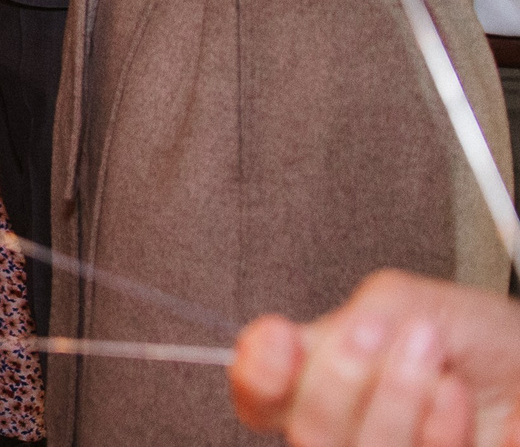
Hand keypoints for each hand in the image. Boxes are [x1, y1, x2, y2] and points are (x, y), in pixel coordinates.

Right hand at [231, 269, 519, 446]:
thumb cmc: (480, 336)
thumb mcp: (400, 304)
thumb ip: (336, 323)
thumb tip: (275, 345)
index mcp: (324, 388)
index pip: (261, 399)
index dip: (259, 374)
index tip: (282, 338)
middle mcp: (352, 434)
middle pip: (308, 434)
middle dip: (342, 377)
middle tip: (382, 332)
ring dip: (399, 398)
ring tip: (433, 356)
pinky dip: (447, 428)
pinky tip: (464, 402)